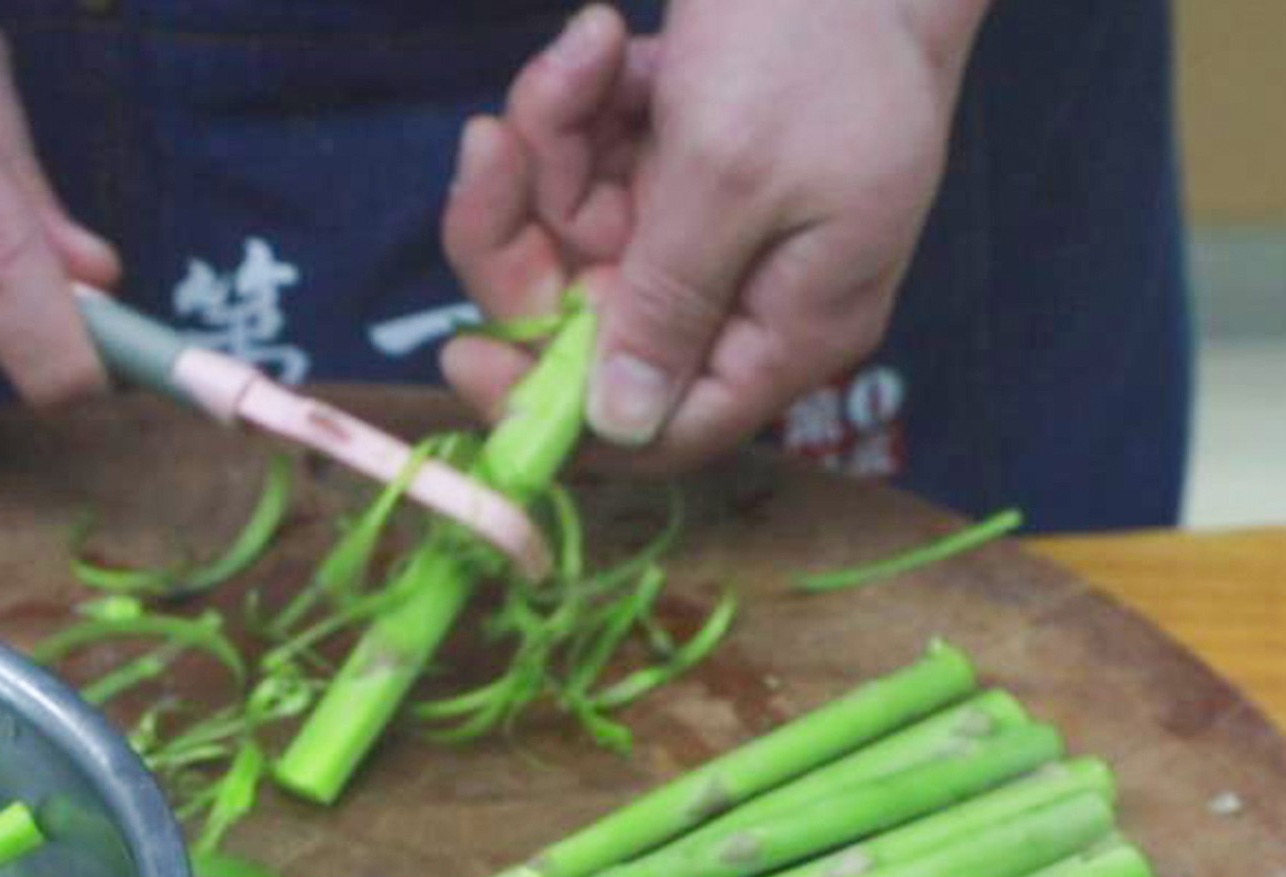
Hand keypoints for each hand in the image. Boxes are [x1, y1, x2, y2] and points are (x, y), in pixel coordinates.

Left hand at [441, 0, 983, 468]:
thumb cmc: (820, 40)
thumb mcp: (731, 177)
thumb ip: (669, 305)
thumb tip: (621, 428)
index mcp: (789, 329)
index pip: (661, 425)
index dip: (553, 406)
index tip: (465, 351)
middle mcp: (750, 291)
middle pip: (592, 318)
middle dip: (527, 228)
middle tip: (489, 141)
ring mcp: (717, 219)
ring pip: (580, 226)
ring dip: (552, 136)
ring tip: (587, 47)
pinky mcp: (691, 152)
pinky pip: (598, 158)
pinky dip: (584, 99)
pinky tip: (608, 34)